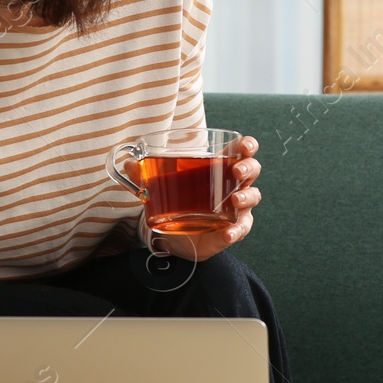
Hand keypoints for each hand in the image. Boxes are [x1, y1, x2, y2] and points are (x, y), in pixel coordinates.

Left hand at [148, 135, 260, 260]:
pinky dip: (235, 231)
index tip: (245, 146)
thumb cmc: (178, 202)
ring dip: (246, 198)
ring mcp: (236, 209)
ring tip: (235, 200)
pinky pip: (240, 229)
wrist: (175, 237)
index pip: (242, 151)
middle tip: (236, 171)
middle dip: (248, 168)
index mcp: (219, 169)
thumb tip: (129, 163)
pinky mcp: (231, 230)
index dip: (248, 146)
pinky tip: (227, 233)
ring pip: (252, 198)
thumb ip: (145, 176)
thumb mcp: (160, 188)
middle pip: (252, 171)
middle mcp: (233, 186)